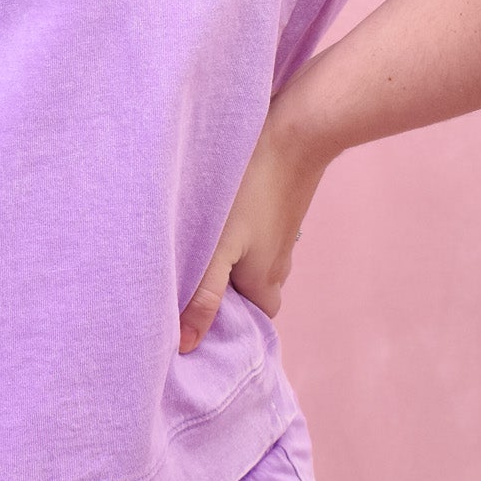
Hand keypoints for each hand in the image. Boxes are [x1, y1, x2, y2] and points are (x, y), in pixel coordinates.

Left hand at [177, 106, 335, 352]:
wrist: (296, 133)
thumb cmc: (250, 192)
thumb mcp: (218, 248)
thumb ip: (203, 296)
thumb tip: (185, 347)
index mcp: (265, 286)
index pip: (246, 323)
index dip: (219, 325)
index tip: (187, 316)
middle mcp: (278, 267)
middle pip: (248, 295)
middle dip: (221, 293)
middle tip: (183, 280)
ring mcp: (282, 238)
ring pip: (250, 264)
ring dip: (226, 262)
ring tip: (193, 248)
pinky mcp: (279, 212)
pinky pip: (255, 237)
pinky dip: (236, 237)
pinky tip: (215, 219)